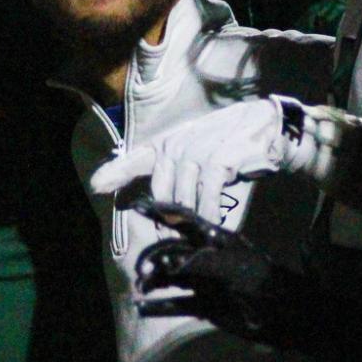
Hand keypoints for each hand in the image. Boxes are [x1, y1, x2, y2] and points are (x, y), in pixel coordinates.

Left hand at [90, 97, 341, 223]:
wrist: (265, 127)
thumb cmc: (228, 142)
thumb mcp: (196, 152)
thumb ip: (177, 175)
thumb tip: (164, 207)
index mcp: (168, 144)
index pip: (136, 158)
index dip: (115, 172)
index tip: (96, 186)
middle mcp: (177, 145)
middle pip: (161, 193)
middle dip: (168, 217)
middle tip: (176, 235)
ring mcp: (196, 151)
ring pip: (183, 198)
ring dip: (191, 219)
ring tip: (198, 234)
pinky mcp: (218, 159)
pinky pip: (207, 195)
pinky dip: (209, 214)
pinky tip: (213, 226)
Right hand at [130, 196, 318, 346]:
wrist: (290, 317)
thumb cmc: (266, 285)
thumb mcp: (235, 269)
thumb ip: (204, 263)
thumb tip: (171, 261)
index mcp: (218, 240)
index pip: (186, 221)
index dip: (163, 212)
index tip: (139, 205)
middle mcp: (208, 257)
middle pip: (173, 251)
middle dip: (153, 256)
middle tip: (138, 268)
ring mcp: (205, 282)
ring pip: (171, 278)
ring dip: (153, 282)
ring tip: (139, 288)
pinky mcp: (205, 306)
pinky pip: (177, 305)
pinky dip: (159, 308)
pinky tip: (142, 309)